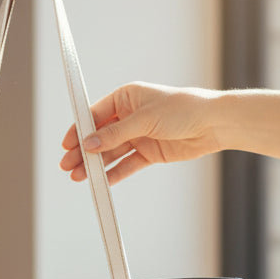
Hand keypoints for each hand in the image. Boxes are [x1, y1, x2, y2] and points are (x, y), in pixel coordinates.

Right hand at [59, 83, 221, 185]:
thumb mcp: (144, 119)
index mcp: (126, 98)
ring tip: (79, 176)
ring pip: (111, 152)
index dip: (79, 130)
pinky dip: (114, 173)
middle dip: (83, 151)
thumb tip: (89, 143)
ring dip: (95, 165)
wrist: (213, 124)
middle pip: (100, 136)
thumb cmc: (183, 108)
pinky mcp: (149, 152)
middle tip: (68, 165)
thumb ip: (115, 134)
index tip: (67, 144)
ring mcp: (139, 135)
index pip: (95, 115)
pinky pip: (127, 164)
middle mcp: (130, 116)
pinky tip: (102, 181)